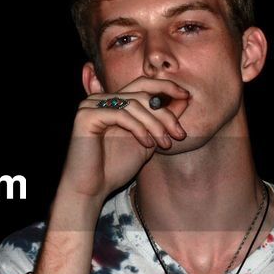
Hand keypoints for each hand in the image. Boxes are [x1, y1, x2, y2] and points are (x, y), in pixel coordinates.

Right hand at [57, 77, 189, 202]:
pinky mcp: (86, 115)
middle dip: (165, 113)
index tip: (187, 97)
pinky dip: (138, 128)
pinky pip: (121, 114)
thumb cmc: (116, 167)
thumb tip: (185, 98)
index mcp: (114, 101)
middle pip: (142, 93)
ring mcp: (91, 105)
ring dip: (155, 125)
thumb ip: (161, 120)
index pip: (144, 84)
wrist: (92, 189)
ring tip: (165, 144)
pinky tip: (147, 144)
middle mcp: (101, 99)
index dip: (167, 86)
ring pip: (134, 104)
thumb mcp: (147, 140)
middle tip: (179, 134)